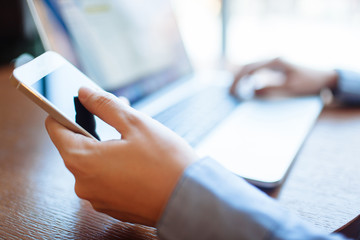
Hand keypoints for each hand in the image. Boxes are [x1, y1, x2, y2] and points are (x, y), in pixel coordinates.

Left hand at [45, 87, 197, 226]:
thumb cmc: (165, 161)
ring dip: (106, 147)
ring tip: (132, 138)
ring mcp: (97, 198)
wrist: (190, 200)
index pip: (55, 128)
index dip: (64, 111)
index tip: (80, 103)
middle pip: (76, 146)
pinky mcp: (112, 206)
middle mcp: (83, 184)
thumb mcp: (135, 123)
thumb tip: (84, 92)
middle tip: (120, 116)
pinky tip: (136, 160)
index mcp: (82, 160)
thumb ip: (104, 104)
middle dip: (94, 127)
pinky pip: (104, 180)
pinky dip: (113, 166)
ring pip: (92, 163)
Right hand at [230, 58, 337, 96]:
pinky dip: (248, 80)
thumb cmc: (309, 83)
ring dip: (241, 79)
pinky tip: (245, 89)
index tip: (232, 92)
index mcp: (275, 61)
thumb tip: (252, 92)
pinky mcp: (275, 68)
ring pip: (250, 68)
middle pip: (247, 67)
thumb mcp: (290, 89)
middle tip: (229, 93)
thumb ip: (270, 90)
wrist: (324, 78)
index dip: (238, 80)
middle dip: (236, 80)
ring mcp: (273, 62)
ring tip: (234, 92)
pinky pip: (257, 72)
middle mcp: (272, 59)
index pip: (250, 68)